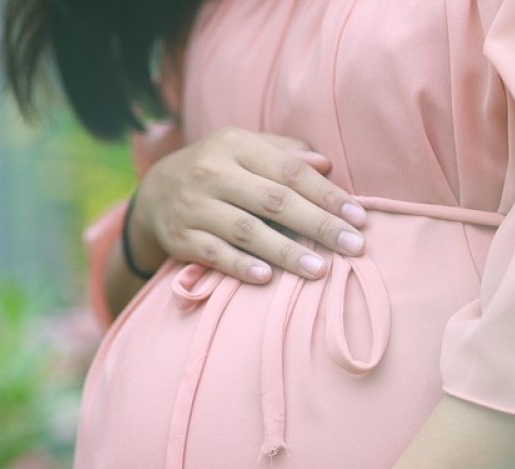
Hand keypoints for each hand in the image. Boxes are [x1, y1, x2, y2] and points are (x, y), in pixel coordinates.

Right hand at [127, 126, 368, 283]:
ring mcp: (194, 206)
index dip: (327, 194)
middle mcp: (212, 172)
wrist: (155, 192)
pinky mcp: (180, 237)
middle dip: (318, 225)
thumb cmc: (218, 170)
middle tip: (354, 247)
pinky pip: (214, 254)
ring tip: (319, 270)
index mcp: (235, 145)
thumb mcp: (245, 149)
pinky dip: (241, 266)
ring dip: (285, 252)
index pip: (290, 171)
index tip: (359, 218)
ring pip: (246, 230)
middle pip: (274, 201)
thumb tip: (325, 164)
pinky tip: (267, 279)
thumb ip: (284, 153)